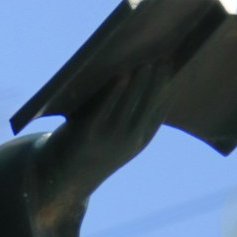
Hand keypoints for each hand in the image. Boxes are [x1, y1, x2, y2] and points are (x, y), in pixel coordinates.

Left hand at [39, 63, 166, 205]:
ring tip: (148, 63)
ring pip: (130, 105)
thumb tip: (142, 84)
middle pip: (148, 107)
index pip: (159, 113)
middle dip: (158, 83)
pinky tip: (123, 75)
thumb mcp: (116, 139)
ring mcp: (109, 138)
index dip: (169, 92)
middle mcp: (128, 141)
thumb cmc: (90, 147)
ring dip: (140, 83)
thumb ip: (129, 118)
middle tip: (166, 60)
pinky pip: (106, 107)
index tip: (176, 71)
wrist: (60, 176)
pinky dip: (115, 91)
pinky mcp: (89, 133)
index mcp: (139, 142)